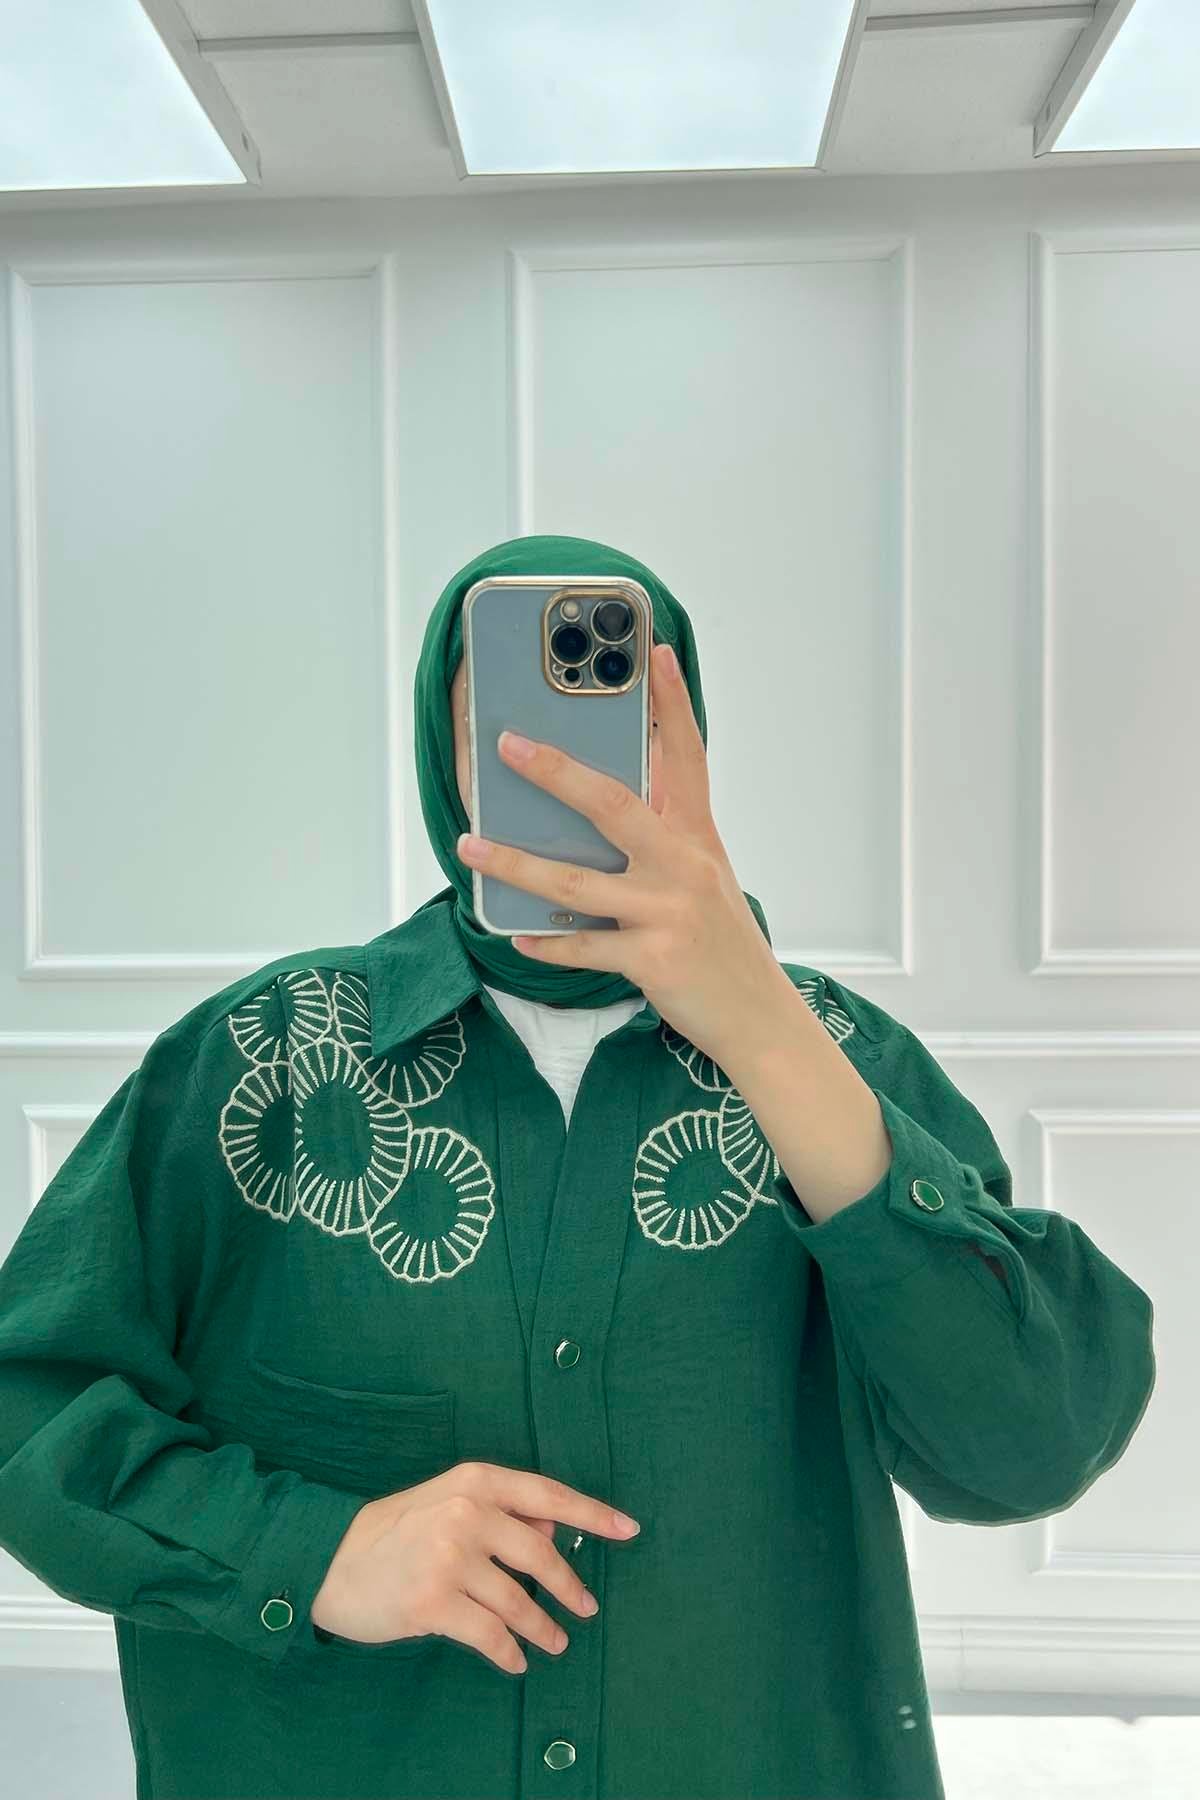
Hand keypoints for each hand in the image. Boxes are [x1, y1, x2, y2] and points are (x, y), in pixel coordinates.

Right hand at [310, 1460, 639, 1673]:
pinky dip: (509, 1653)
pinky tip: (516, 1660)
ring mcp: (449, 1558)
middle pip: (540, 1555)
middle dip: (569, 1588)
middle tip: (586, 1608)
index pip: (548, 1495)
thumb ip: (501, 1512)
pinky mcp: (433, 1602)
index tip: (629, 1530)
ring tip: (555, 1642)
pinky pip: (490, 1636)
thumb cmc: (396, 1531)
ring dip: (543, 1628)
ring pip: (518, 1602)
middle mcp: (467, 1512)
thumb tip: (554, 1529)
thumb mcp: (449, 1502)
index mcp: (475, 1480)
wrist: (330, 1560)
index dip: (592, 1514)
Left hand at [455, 641, 791, 1065]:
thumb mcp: (706, 878)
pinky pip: (582, 946)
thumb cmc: (721, 944)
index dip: (672, 703)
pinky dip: (545, 940)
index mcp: (698, 838)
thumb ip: (664, 837)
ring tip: (470, 846)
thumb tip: (599, 803)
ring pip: (575, 880)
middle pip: (612, 804)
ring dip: (515, 862)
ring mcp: (668, 913)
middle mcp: (684, 866)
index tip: (655, 653)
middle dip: (555, 771)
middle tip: (509, 745)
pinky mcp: (652, 959)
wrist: (758, 1017)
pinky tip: (516, 932)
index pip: (687, 756)